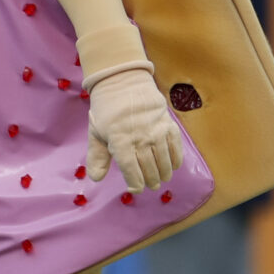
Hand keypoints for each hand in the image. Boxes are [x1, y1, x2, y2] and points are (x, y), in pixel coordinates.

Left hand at [85, 67, 180, 189]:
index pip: (131, 170)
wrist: (124, 84)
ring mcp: (156, 131)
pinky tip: (174, 166)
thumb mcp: (96, 133)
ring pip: (164, 160)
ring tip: (162, 179)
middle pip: (149, 167)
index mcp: (120, 141)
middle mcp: (140, 138)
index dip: (135, 183)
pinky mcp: (168, 124)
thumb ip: (97, 157)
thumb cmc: (107, 112)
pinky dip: (176, 158)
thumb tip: (96, 179)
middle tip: (151, 186)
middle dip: (150, 180)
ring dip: (164, 173)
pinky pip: (176, 146)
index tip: (136, 189)